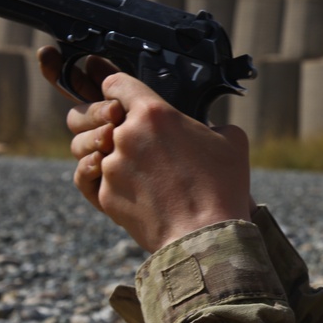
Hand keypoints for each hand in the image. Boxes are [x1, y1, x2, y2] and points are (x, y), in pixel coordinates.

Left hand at [38, 48, 251, 252]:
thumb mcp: (232, 141)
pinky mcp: (105, 195)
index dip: (119, 91)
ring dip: (104, 151)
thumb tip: (206, 132)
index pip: (116, 84)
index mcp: (153, 113)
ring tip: (125, 163)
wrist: (205, 238)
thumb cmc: (222, 188)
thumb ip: (212, 125)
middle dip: (108, 122)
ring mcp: (111, 167)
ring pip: (90, 148)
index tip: (123, 100)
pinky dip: (101, 178)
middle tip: (127, 135)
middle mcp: (125, 135)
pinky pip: (90, 178)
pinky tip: (117, 182)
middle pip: (99, 117)